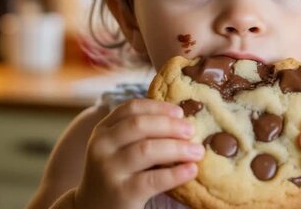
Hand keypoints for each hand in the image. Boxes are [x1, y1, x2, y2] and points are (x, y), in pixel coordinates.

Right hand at [73, 99, 204, 208]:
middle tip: (191, 131)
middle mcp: (102, 146)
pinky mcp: (121, 193)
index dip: (158, 107)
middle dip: (170, 125)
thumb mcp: (118, 149)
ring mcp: (109, 169)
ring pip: (146, 150)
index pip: (131, 108)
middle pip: (139, 125)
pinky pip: (152, 179)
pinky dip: (175, 173)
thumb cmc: (116, 174)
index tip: (180, 111)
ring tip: (198, 151)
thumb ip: (139, 133)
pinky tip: (191, 170)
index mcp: (104, 130)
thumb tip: (181, 120)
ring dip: (177, 148)